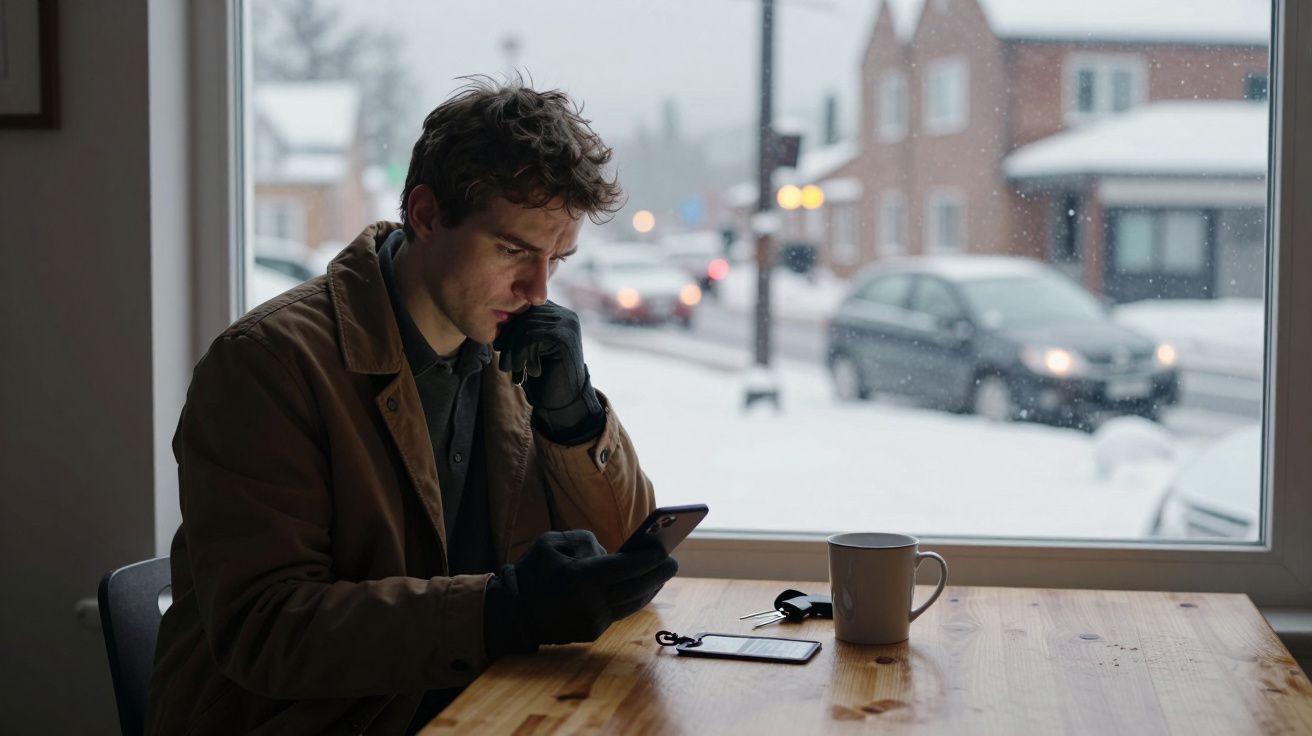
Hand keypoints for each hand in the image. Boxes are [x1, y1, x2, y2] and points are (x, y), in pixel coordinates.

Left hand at [493, 301, 602, 432]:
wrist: (564, 403)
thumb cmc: (543, 378)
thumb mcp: (528, 350)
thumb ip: (520, 330)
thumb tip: (496, 316)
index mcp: (557, 314)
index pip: (524, 308)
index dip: (508, 327)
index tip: (498, 348)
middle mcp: (565, 315)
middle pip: (523, 315)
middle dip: (507, 339)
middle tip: (504, 363)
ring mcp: (567, 325)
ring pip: (525, 326)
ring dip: (513, 350)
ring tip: (513, 369)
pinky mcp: (564, 337)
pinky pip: (531, 337)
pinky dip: (522, 354)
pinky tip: (527, 371)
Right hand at [508, 530, 677, 645]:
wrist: (512, 614)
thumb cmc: (532, 572)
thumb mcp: (552, 543)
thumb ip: (585, 540)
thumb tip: (611, 553)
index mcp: (582, 577)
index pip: (626, 568)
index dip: (648, 559)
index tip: (664, 551)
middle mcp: (592, 602)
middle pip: (636, 587)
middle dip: (658, 574)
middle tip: (673, 561)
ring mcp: (594, 620)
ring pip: (633, 603)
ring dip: (650, 588)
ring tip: (662, 574)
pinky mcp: (593, 632)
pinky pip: (620, 611)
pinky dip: (634, 598)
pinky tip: (643, 588)